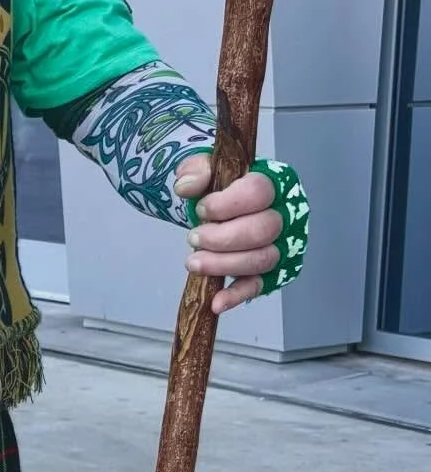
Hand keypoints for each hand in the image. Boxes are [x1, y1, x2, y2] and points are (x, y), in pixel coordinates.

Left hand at [173, 154, 279, 313]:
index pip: (260, 192)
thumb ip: (195, 169)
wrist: (217, 206)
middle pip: (264, 230)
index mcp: (274, 183)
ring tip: (194, 262)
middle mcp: (285, 215)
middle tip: (194, 238)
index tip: (202, 209)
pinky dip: (236, 295)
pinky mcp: (271, 272)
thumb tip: (186, 186)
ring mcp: (282, 246)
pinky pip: (258, 286)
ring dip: (223, 264)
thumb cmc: (218, 187)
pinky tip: (216, 302)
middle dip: (222, 238)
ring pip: (262, 260)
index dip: (227, 204)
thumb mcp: (205, 168)